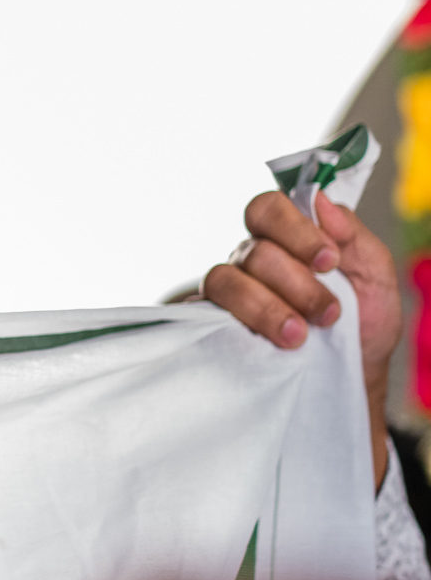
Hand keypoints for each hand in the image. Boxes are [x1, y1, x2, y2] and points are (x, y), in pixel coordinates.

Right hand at [204, 190, 399, 482]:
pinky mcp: (211, 327)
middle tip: (329, 315)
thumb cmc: (363, 325)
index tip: (328, 261)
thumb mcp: (376, 276)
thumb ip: (353, 235)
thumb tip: (319, 201)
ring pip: (226, 281)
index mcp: (288, 240)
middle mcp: (251, 261)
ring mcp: (228, 294)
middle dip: (297, 284)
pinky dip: (235, 326)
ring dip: (266, 308)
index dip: (295, 230)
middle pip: (254, 251)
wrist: (351, 378)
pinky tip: (264, 343)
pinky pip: (203, 316)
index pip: (268, 208)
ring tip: (299, 337)